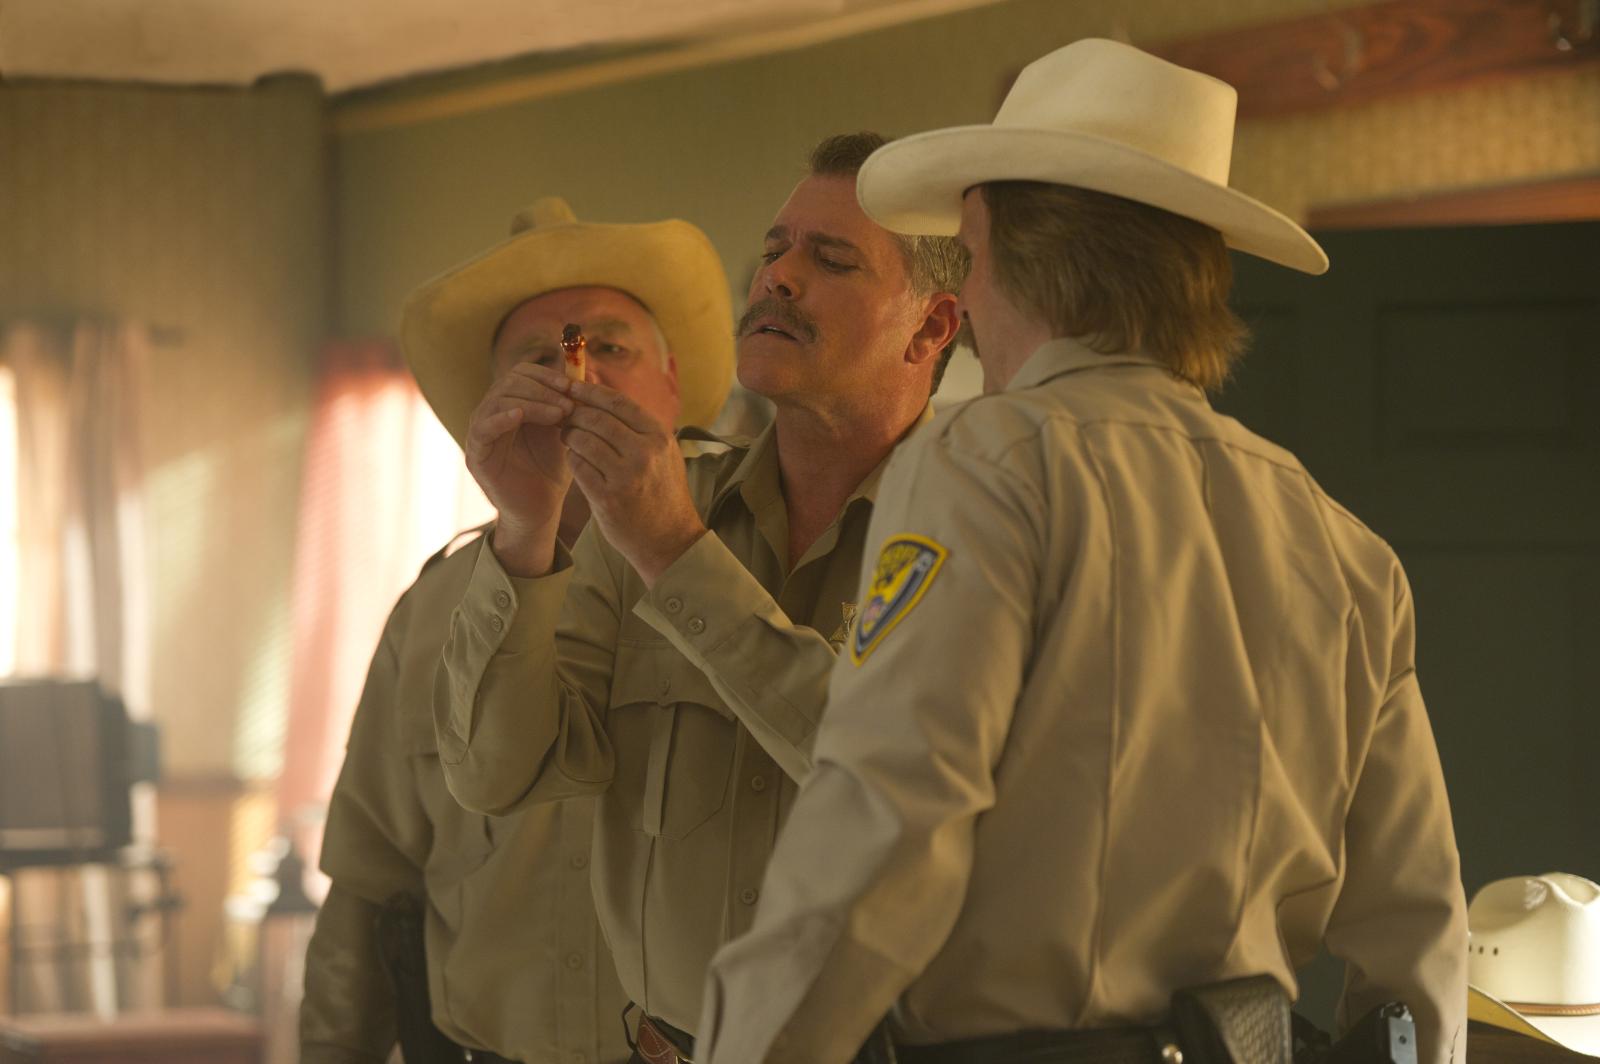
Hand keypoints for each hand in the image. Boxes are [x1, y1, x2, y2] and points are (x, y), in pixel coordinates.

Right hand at [464, 362, 574, 574]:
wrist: (542, 510)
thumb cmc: (553, 472)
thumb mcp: (565, 433)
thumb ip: (570, 406)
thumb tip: (590, 376)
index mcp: (512, 405)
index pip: (521, 373)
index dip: (545, 375)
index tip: (571, 386)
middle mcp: (493, 414)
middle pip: (510, 381)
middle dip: (542, 389)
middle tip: (569, 404)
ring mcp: (481, 433)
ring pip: (499, 399)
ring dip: (533, 402)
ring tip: (559, 414)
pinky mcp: (477, 454)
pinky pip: (483, 427)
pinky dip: (501, 417)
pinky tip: (521, 415)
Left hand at [561, 378, 706, 585]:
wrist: (671, 540)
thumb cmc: (662, 492)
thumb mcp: (662, 454)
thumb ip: (638, 427)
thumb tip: (603, 394)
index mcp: (659, 436)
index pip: (617, 402)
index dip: (590, 390)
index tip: (571, 385)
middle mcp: (645, 452)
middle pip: (596, 418)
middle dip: (573, 413)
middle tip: (562, 415)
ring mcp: (626, 475)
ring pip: (583, 440)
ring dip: (569, 436)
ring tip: (567, 437)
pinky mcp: (608, 497)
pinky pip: (578, 466)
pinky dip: (572, 459)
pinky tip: (574, 460)